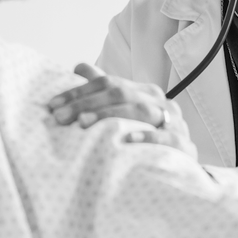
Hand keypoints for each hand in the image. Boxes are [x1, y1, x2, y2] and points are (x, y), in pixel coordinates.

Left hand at [46, 63, 190, 149]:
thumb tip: (79, 67)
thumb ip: (105, 90)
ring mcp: (176, 123)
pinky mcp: (184, 146)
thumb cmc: (148, 138)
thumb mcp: (126, 113)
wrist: (182, 170)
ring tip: (83, 124)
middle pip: (120, 94)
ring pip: (140, 111)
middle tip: (59, 117)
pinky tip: (126, 139)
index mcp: (146, 92)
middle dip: (86, 104)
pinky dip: (147, 136)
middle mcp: (161, 103)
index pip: (109, 83)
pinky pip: (167, 138)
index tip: (52, 105)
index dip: (79, 92)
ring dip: (109, 116)